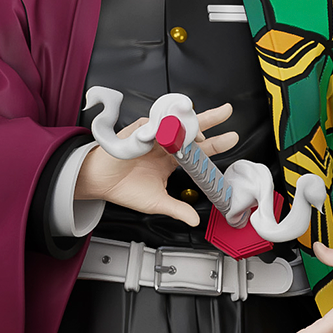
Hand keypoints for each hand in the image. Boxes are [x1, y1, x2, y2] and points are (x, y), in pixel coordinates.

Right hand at [73, 102, 236, 226]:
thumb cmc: (125, 188)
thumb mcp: (157, 202)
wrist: (100, 182)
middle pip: (191, 129)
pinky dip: (162, 127)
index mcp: (171, 160)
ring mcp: (152, 136)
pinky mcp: (137, 131)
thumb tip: (195, 220)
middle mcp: (164, 145)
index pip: (198, 150)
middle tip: (227, 112)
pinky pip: (153, 124)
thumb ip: (178, 209)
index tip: (231, 138)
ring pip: (176, 123)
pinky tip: (166, 134)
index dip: (215, 144)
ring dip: (188, 125)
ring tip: (198, 131)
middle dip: (210, 119)